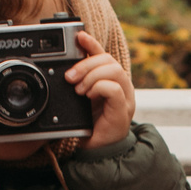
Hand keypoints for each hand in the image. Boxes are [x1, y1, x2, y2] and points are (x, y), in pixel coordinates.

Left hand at [65, 30, 135, 149]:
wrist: (94, 153)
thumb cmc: (88, 128)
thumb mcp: (79, 100)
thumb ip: (77, 84)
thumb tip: (65, 70)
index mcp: (111, 82)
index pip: (104, 55)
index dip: (93, 44)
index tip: (79, 36)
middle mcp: (122, 87)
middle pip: (109, 60)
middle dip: (86, 64)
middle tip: (70, 78)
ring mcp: (125, 99)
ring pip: (114, 71)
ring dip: (92, 76)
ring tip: (79, 90)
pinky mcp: (123, 110)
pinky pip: (114, 89)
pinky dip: (99, 88)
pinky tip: (89, 97)